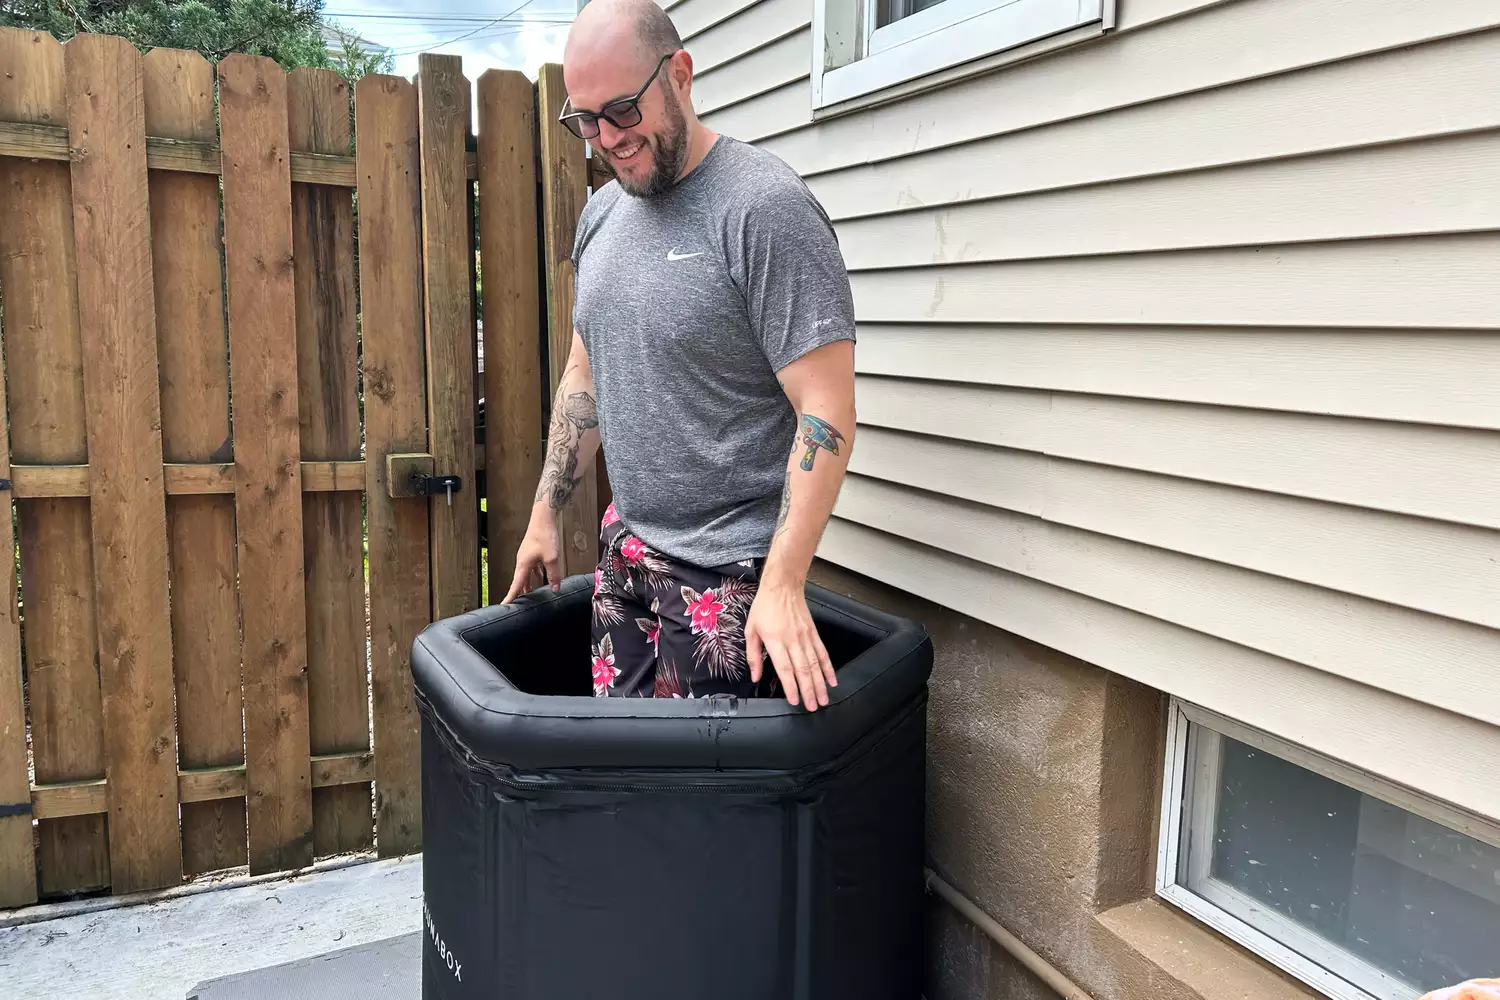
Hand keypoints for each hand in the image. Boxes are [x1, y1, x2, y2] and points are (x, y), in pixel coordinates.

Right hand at [501, 505, 561, 602]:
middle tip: (519, 604)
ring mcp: (527, 557)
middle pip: (520, 581)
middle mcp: (522, 562)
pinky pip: (532, 568)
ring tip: (532, 595)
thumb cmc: (544, 535)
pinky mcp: (532, 553)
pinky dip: (536, 575)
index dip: (511, 596)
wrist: (543, 518)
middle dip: (520, 593)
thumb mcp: (552, 558)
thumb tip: (555, 589)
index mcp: (523, 564)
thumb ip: (553, 575)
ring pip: (526, 575)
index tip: (504, 606)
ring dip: (528, 585)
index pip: (516, 585)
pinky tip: (542, 578)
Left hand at [745, 578, 837, 710]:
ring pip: (815, 664)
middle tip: (813, 707)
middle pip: (803, 670)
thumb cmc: (764, 607)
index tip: (795, 700)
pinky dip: (828, 668)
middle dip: (809, 690)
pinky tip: (832, 680)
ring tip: (824, 699)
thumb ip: (753, 655)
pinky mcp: (813, 633)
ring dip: (820, 683)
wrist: (783, 586)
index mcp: (775, 641)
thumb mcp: (750, 630)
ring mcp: (805, 637)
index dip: (791, 686)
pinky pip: (823, 653)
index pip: (785, 668)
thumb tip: (755, 676)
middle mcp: (792, 640)